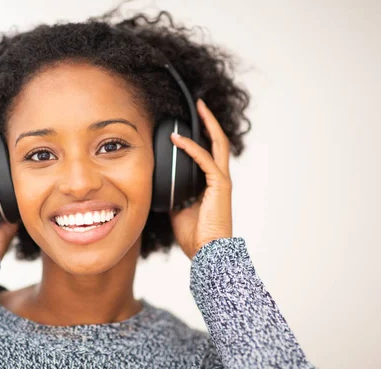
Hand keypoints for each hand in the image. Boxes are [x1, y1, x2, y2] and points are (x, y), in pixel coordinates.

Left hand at [169, 99, 232, 258]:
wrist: (207, 253)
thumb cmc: (195, 236)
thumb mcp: (177, 209)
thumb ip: (173, 194)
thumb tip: (159, 184)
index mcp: (211, 185)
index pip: (208, 153)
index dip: (200, 137)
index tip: (188, 124)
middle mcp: (219, 179)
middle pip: (218, 142)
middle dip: (209, 122)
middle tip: (200, 104)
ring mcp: (221, 181)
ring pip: (218, 144)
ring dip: (207, 125)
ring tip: (199, 108)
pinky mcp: (220, 186)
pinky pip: (205, 160)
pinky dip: (191, 148)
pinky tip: (177, 139)